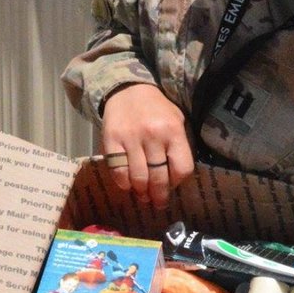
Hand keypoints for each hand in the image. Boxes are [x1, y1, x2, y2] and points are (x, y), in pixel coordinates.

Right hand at [100, 83, 192, 208]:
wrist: (128, 89)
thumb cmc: (156, 109)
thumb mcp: (176, 120)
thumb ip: (179, 146)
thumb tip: (177, 178)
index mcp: (173, 130)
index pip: (182, 168)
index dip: (178, 182)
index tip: (173, 185)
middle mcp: (153, 135)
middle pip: (159, 177)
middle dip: (159, 195)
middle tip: (158, 203)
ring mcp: (131, 138)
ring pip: (138, 177)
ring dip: (141, 192)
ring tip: (143, 196)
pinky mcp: (111, 140)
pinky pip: (118, 171)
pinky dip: (123, 183)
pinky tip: (128, 185)